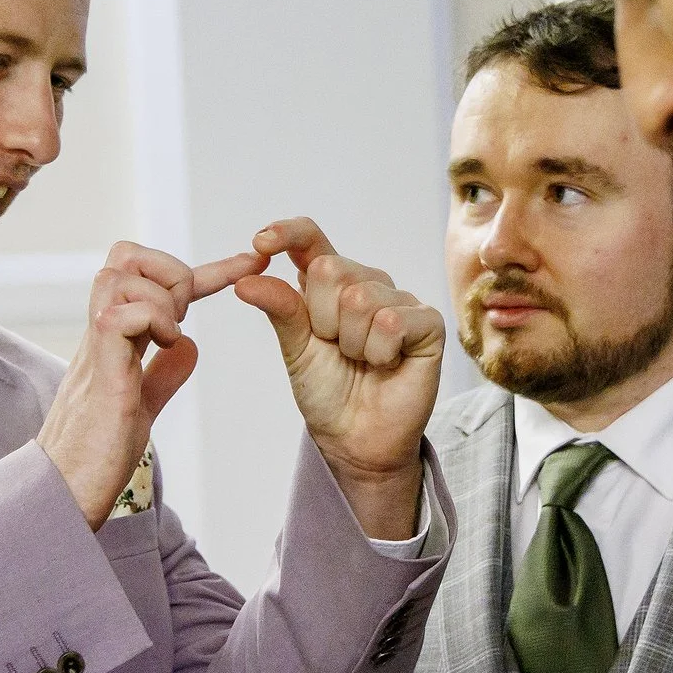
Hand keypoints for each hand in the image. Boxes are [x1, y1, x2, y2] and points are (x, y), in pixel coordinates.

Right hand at [39, 241, 263, 527]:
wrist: (63, 493)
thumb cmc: (95, 456)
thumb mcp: (140, 407)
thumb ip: (161, 375)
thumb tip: (187, 346)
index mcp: (114, 340)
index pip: (152, 284)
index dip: (206, 271)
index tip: (249, 265)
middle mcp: (100, 334)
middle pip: (124, 255)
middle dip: (169, 269)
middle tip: (186, 314)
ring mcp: (96, 348)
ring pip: (120, 274)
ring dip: (160, 297)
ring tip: (169, 337)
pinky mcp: (98, 371)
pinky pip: (121, 315)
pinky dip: (153, 320)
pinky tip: (163, 346)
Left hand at [234, 218, 444, 540]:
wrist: (355, 439)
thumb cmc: (328, 392)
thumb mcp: (294, 349)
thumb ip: (279, 308)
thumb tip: (245, 278)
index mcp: (329, 284)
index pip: (310, 239)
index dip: (287, 233)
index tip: (261, 244)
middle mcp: (365, 283)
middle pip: (330, 270)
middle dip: (321, 320)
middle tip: (335, 349)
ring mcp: (399, 301)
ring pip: (359, 299)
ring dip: (351, 343)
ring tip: (362, 361)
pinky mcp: (427, 322)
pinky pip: (391, 321)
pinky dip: (379, 352)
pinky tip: (386, 364)